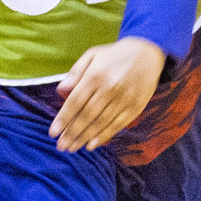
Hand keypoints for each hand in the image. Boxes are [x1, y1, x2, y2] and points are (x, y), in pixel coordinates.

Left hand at [50, 36, 165, 151]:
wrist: (148, 52)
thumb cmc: (115, 55)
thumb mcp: (93, 55)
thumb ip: (76, 72)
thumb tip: (61, 90)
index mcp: (97, 74)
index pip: (76, 101)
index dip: (64, 118)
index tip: (53, 133)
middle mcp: (110, 88)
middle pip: (87, 115)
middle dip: (72, 133)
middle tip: (61, 146)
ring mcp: (125, 98)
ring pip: (101, 122)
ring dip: (85, 137)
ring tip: (72, 148)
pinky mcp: (136, 106)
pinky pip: (118, 124)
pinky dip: (104, 136)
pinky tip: (92, 144)